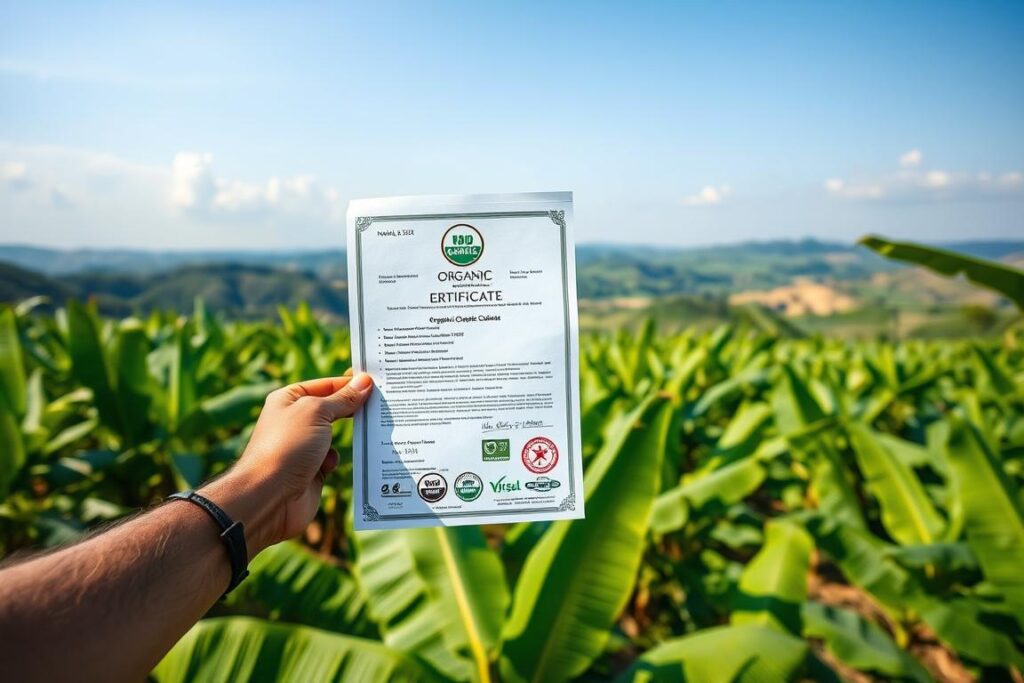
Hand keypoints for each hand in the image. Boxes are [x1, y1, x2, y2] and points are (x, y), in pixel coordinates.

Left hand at [200, 371, 372, 556]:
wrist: (270, 496)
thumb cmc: (288, 446)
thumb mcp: (317, 412)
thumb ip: (343, 398)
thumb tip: (364, 382)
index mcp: (289, 400)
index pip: (326, 385)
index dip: (349, 384)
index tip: (376, 383)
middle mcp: (295, 421)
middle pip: (332, 409)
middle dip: (352, 410)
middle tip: (380, 405)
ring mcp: (303, 447)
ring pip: (335, 435)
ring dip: (346, 438)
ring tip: (365, 432)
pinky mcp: (311, 470)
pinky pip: (332, 459)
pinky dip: (334, 460)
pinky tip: (328, 465)